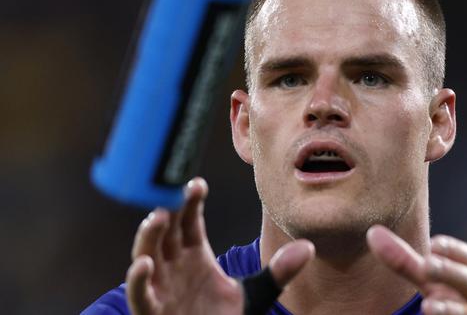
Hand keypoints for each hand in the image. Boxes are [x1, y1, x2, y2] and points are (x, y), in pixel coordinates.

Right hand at [126, 177, 314, 314]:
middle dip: (168, 210)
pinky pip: (140, 294)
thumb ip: (279, 271)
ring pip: (147, 254)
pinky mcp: (152, 310)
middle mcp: (174, 266)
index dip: (191, 202)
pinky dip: (138, 279)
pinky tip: (145, 263)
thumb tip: (308, 247)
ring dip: (149, 236)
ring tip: (158, 216)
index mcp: (195, 255)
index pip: (190, 221)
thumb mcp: (256, 294)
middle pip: (166, 231)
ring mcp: (161, 286)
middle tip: (173, 189)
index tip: (198, 184)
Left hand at [367, 225, 466, 314]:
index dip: (454, 250)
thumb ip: (404, 262)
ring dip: (452, 307)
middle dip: (452, 273)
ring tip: (428, 304)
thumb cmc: (453, 305)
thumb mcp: (429, 284)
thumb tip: (374, 233)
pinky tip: (431, 311)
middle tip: (426, 265)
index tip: (433, 244)